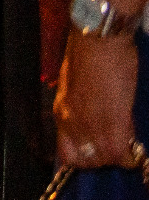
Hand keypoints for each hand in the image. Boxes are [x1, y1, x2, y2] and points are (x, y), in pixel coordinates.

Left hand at [56, 32, 141, 167]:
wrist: (97, 38)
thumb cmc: (88, 53)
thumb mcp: (75, 85)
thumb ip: (81, 107)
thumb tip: (93, 118)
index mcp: (62, 111)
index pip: (67, 153)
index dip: (85, 157)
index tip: (97, 151)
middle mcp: (71, 122)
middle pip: (87, 161)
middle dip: (103, 159)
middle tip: (116, 147)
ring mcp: (92, 124)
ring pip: (106, 160)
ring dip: (119, 157)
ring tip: (127, 144)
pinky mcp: (113, 122)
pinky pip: (123, 154)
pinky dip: (132, 155)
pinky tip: (136, 146)